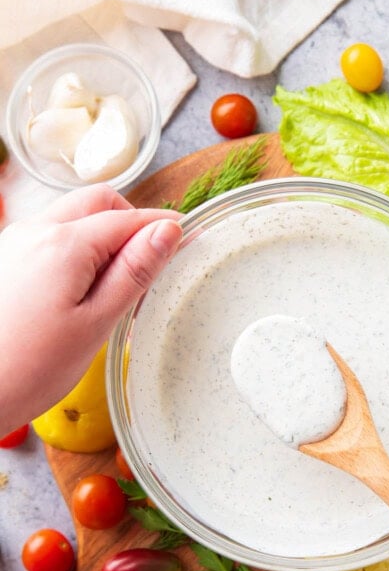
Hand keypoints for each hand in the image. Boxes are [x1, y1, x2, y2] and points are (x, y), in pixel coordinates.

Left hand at [0, 184, 181, 433]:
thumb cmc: (30, 368)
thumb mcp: (96, 322)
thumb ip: (134, 272)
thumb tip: (167, 233)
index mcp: (63, 245)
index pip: (127, 219)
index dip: (162, 226)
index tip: (189, 236)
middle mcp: (34, 231)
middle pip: (97, 203)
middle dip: (131, 220)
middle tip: (154, 258)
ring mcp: (13, 243)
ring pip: (71, 217)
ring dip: (102, 233)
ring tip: (118, 280)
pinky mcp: (4, 260)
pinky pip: (49, 236)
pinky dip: (76, 247)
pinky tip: (83, 286)